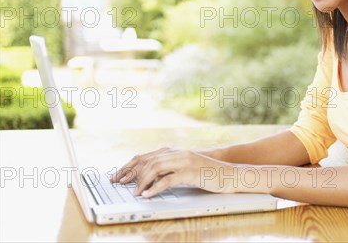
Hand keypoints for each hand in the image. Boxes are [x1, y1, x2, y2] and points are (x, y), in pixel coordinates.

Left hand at [110, 147, 233, 197]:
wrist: (229, 173)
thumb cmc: (208, 173)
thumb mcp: (186, 169)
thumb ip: (171, 170)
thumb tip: (151, 180)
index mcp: (175, 152)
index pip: (146, 156)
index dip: (130, 166)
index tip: (118, 176)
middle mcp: (177, 154)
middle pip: (147, 160)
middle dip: (131, 173)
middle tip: (121, 184)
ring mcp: (184, 161)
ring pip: (155, 168)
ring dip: (142, 181)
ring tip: (136, 192)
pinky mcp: (190, 172)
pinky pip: (168, 179)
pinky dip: (156, 187)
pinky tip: (149, 194)